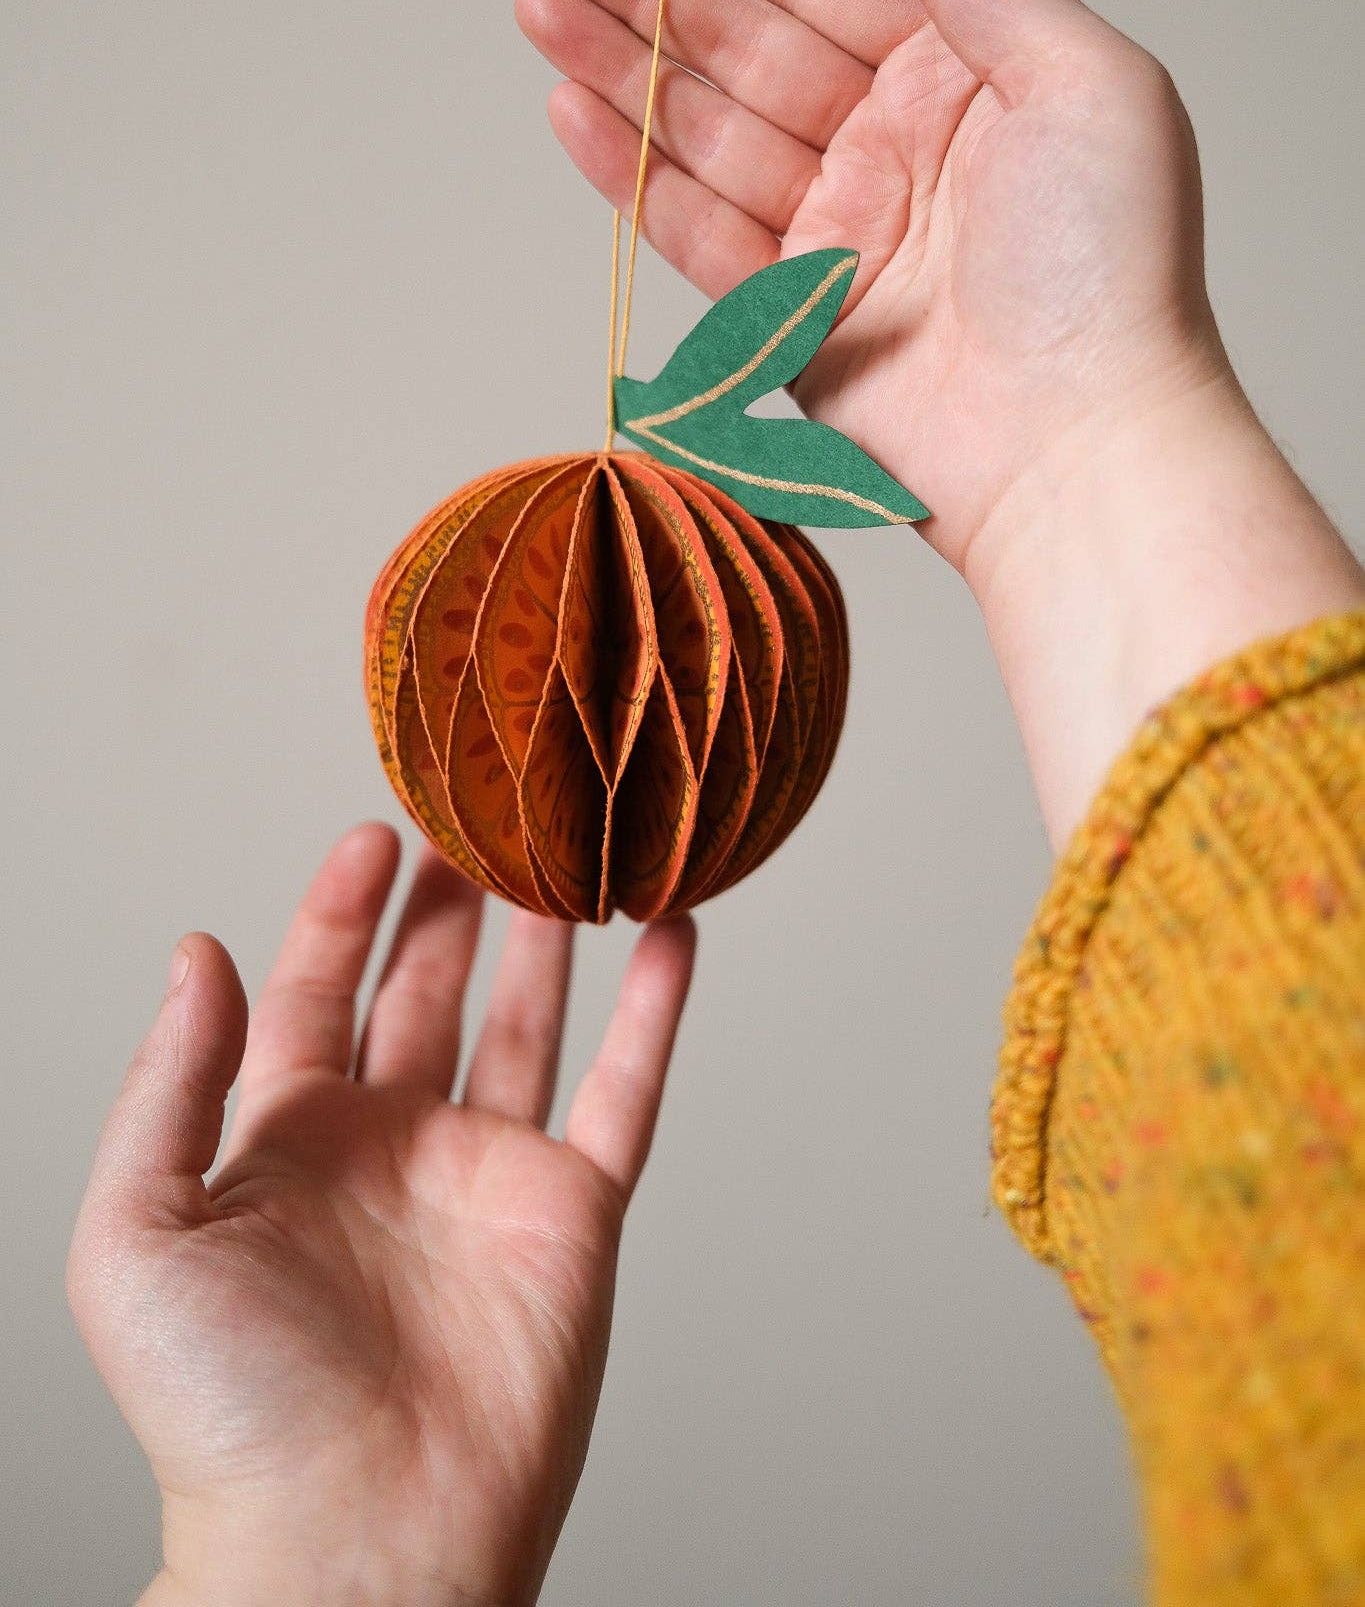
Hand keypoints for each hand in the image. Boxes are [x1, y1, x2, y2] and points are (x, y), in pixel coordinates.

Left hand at [67, 826, 696, 1606]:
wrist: (354, 1542)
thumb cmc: (225, 1414)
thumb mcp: (137, 1233)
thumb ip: (167, 1084)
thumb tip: (198, 951)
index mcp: (286, 1143)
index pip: (316, 990)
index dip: (340, 909)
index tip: (373, 831)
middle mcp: (390, 1148)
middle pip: (426, 990)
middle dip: (447, 905)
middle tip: (480, 816)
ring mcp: (487, 1177)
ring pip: (527, 1023)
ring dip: (548, 939)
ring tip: (569, 851)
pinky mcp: (572, 1214)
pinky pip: (623, 1092)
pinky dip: (654, 1013)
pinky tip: (671, 936)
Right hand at [518, 0, 1363, 836]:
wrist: (1078, 448)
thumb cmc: (1112, 273)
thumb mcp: (1089, 85)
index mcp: (963, 80)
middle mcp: (893, 147)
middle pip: (742, 47)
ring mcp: (837, 232)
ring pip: (703, 129)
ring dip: (617, 65)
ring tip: (539, 4)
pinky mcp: (791, 316)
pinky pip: (693, 229)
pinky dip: (630, 172)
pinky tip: (571, 110)